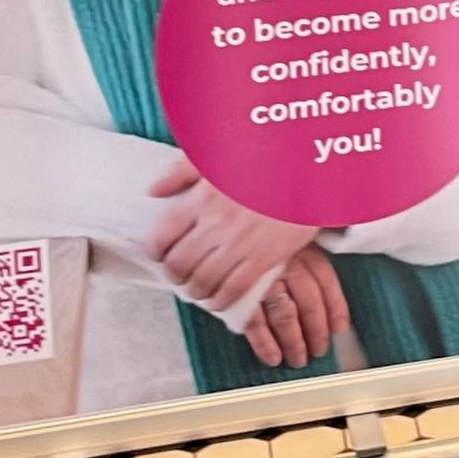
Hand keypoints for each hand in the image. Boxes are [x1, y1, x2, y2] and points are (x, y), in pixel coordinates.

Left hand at [145, 162, 338, 343]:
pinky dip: (221, 301)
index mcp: (202, 198)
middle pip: (179, 265)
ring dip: (195, 291)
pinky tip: (219, 298)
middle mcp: (216, 223)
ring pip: (203, 282)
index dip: (155, 252)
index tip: (160, 254)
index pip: (162, 237)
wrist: (306, 169)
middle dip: (174, 275)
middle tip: (179, 274)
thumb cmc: (263, 159)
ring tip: (198, 288)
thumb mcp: (216, 156)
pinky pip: (233, 290)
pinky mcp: (264, 258)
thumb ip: (180, 172)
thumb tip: (152, 191)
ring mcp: (240, 243)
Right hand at [244, 248, 351, 369]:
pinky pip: (255, 323)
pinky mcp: (239, 294)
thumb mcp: (285, 242)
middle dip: (316, 331)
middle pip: (309, 302)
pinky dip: (265, 344)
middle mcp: (284, 262)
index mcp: (297, 247)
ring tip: (298, 359)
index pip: (324, 278)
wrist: (220, 238)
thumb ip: (302, 262)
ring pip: (285, 316)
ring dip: (294, 342)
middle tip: (318, 350)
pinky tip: (273, 357)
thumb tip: (323, 297)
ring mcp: (261, 278)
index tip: (340, 328)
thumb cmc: (254, 241)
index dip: (336, 306)